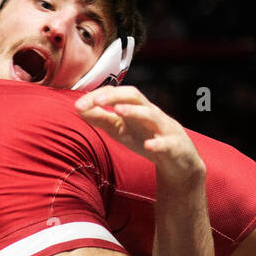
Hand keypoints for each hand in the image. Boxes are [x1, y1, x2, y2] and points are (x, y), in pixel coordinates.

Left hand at [75, 86, 204, 182]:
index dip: (99, 97)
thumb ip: (101, 119)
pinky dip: (158, 143)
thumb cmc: (145, 139)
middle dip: (116, 96)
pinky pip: (167, 143)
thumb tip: (78, 108)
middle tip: (97, 101)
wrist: (177, 161)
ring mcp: (163, 129)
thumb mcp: (119, 129)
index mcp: (135, 109)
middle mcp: (149, 114)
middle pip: (135, 96)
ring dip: (135, 112)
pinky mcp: (174, 146)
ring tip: (118, 111)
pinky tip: (148, 146)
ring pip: (151, 115)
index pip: (117, 95)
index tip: (79, 105)